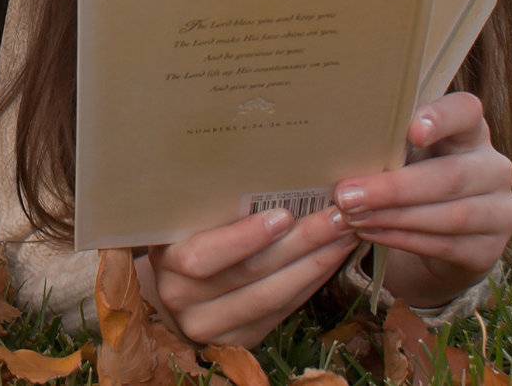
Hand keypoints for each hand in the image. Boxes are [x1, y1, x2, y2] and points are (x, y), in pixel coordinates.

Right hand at [144, 205, 355, 346]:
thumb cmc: (182, 239)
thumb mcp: (182, 222)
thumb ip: (209, 209)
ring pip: (272, 296)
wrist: (175, 291)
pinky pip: (282, 311)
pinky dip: (310, 283)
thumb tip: (265, 170)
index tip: (284, 214)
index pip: (204, 256)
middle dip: (300, 243)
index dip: (245, 238)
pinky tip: (331, 259)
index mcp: (166, 262)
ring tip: (345, 235)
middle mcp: (182, 299)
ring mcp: (210, 326)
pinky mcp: (239, 341)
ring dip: (315, 264)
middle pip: (249, 274)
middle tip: (337, 216)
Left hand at [333, 91, 511, 305]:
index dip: (441, 119)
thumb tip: (332, 139)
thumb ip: (385, 143)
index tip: (411, 131)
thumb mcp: (402, 154)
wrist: (439, 232)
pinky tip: (370, 233)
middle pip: (450, 176)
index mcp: (471, 131)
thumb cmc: (411, 175)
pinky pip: (445, 244)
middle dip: (394, 188)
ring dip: (394, 218)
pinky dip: (402, 239)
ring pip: (450, 215)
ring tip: (352, 217)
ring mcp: (500, 210)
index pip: (466, 112)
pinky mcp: (491, 248)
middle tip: (346, 194)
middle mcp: (494, 167)